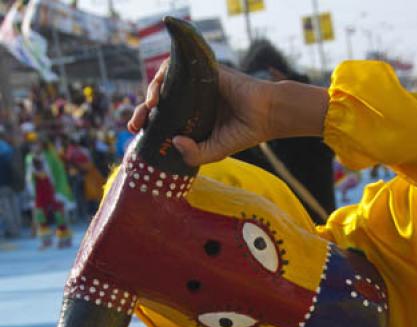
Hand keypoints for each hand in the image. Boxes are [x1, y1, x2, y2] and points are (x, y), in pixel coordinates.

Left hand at [129, 63, 327, 166]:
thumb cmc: (243, 133)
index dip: (145, 122)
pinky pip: (178, 66)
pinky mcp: (202, 70)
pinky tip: (161, 92)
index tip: (135, 131)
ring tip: (150, 106)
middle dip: (141, 110)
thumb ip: (195, 154)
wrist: (265, 115)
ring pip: (163, 81)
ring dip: (151, 92)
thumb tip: (173, 142)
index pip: (160, 116)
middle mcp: (188, 99)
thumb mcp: (215, 151)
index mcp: (188, 117)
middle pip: (157, 99)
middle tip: (136, 124)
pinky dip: (165, 74)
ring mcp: (195, 83)